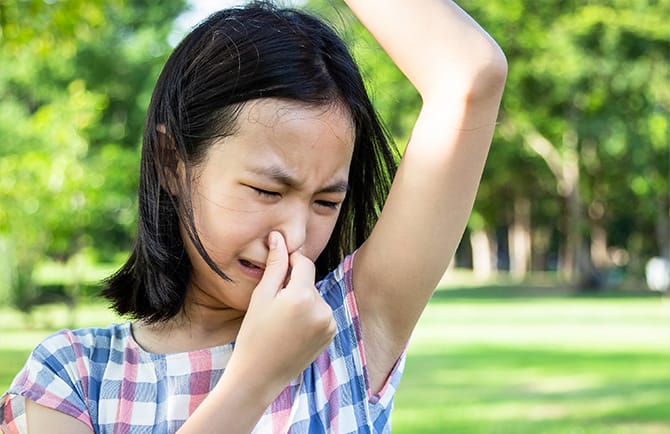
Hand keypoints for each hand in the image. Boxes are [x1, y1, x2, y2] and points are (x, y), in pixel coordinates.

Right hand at [227, 231, 336, 402]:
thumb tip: (278, 236)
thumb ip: (275, 265)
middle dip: (293, 285)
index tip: (277, 271)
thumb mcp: (261, 296)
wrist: (259, 376)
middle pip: (309, 282)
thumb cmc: (254, 335)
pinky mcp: (331, 334)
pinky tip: (292, 330)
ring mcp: (329, 323)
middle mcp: (321, 308)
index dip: (290, 263)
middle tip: (273, 305)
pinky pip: (321, 314)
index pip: (304, 263)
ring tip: (282, 321)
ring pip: (315, 298)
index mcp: (302, 296)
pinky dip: (310, 315)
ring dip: (302, 301)